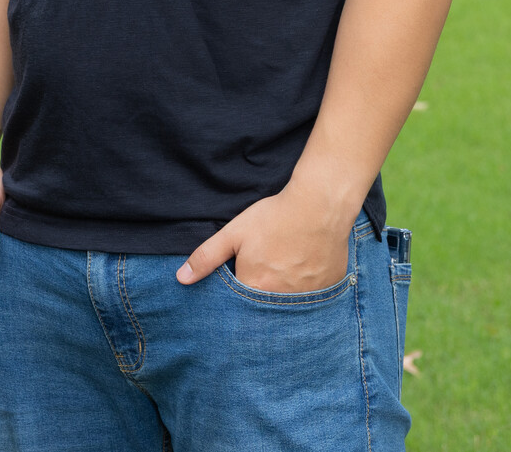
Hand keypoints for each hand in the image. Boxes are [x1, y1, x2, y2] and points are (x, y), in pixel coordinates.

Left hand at [175, 187, 349, 291]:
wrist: (319, 206)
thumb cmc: (274, 218)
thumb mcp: (234, 233)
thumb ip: (207, 258)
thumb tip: (182, 279)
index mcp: (256, 288)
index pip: (240, 304)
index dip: (239, 289)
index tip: (245, 273)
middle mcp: (282, 300)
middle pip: (265, 305)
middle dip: (262, 291)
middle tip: (269, 264)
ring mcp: (309, 297)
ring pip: (290, 302)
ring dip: (284, 290)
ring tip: (286, 265)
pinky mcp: (329, 290)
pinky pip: (313, 297)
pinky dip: (307, 287)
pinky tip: (305, 267)